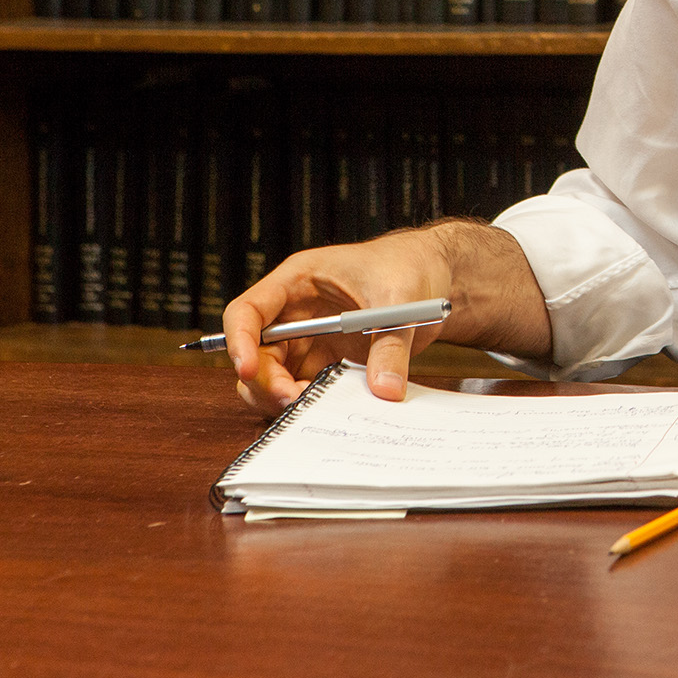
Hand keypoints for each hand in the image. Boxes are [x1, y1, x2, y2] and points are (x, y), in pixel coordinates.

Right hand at [222, 219, 552, 416]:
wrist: (439, 275)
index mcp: (298, 281)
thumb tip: (385, 391)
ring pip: (276, 378)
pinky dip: (314, 403)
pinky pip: (309, 387)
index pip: (247, 311)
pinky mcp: (329, 361)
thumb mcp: (401, 299)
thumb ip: (391, 346)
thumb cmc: (411, 266)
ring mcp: (310, 339)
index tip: (247, 370)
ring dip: (287, 398)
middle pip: (256, 354)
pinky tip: (332, 411)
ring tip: (314, 409)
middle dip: (267, 382)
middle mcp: (295, 313)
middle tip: (294, 402)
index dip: (238, 341)